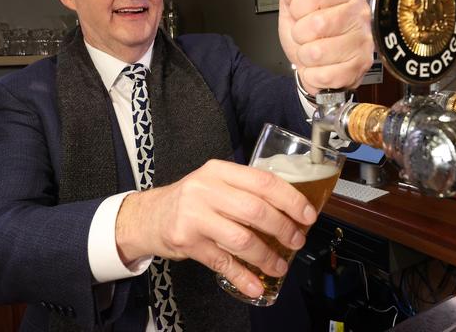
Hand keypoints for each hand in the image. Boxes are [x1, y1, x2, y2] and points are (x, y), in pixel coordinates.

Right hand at [115, 159, 317, 297]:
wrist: (148, 215)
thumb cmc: (190, 199)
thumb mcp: (214, 182)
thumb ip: (244, 189)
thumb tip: (289, 209)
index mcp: (219, 170)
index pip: (263, 181)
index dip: (290, 199)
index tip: (307, 215)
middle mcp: (206, 189)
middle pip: (255, 210)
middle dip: (283, 229)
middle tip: (296, 241)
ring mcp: (194, 215)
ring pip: (241, 239)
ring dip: (266, 256)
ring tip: (280, 265)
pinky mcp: (187, 241)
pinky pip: (222, 262)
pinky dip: (243, 277)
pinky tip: (256, 286)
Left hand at [279, 0, 373, 92]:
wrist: (313, 64)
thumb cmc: (308, 32)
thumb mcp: (295, 1)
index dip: (298, 8)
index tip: (300, 14)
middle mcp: (360, 14)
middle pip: (316, 24)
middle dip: (300, 36)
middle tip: (306, 36)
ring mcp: (363, 41)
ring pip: (317, 51)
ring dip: (305, 57)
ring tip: (313, 52)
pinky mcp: (360, 67)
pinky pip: (324, 73)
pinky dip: (313, 74)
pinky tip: (321, 67)